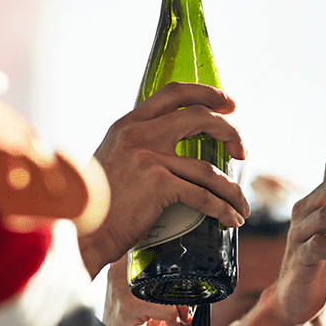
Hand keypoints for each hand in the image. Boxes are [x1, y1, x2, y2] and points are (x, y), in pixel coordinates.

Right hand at [80, 82, 249, 277]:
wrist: (81, 232)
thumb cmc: (100, 204)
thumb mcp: (114, 160)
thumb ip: (140, 148)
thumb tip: (178, 150)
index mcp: (128, 125)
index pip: (174, 93)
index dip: (207, 94)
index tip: (229, 104)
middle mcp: (138, 134)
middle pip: (200, 117)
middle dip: (231, 132)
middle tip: (243, 152)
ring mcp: (148, 158)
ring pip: (209, 167)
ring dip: (232, 189)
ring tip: (242, 205)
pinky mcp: (158, 184)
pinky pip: (204, 195)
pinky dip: (223, 209)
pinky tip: (232, 219)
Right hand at [82, 256, 189, 325]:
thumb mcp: (147, 300)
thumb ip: (163, 287)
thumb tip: (189, 286)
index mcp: (124, 264)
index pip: (162, 254)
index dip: (176, 277)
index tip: (175, 295)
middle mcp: (120, 271)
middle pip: (171, 274)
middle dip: (181, 297)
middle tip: (177, 313)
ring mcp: (122, 289)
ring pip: (172, 293)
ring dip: (179, 314)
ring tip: (168, 324)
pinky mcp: (129, 308)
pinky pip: (169, 311)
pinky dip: (174, 324)